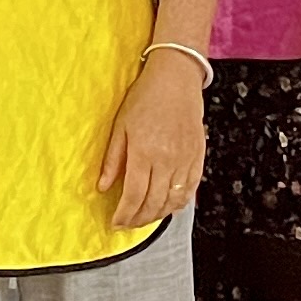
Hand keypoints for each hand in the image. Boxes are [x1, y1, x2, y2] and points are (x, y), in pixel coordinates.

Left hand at [98, 47, 208, 225]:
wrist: (176, 77)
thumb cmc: (146, 96)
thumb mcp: (120, 125)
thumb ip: (113, 159)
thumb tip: (102, 186)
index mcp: (144, 152)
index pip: (133, 196)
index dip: (124, 215)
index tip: (115, 222)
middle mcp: (167, 160)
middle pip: (153, 203)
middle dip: (138, 219)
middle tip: (128, 224)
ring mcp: (185, 159)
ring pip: (173, 201)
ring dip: (157, 215)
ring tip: (145, 218)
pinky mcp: (198, 157)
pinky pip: (190, 190)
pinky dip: (179, 203)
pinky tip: (168, 206)